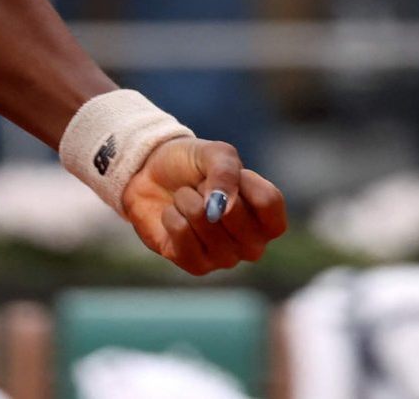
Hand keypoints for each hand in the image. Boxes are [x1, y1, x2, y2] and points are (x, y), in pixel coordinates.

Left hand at [121, 137, 286, 276]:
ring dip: (186, 199)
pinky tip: (174, 216)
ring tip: (185, 200)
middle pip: (233, 212)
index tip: (225, 171)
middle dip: (206, 187)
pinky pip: (182, 233)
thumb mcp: (215, 153)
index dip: (242, 179)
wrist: (150, 174)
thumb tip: (222, 207)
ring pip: (204, 220)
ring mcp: (226, 259)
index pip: (268, 201)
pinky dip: (171, 214)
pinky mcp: (197, 266)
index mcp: (267, 218)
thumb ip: (226, 171)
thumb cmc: (192, 165)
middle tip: (199, 186)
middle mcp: (253, 244)